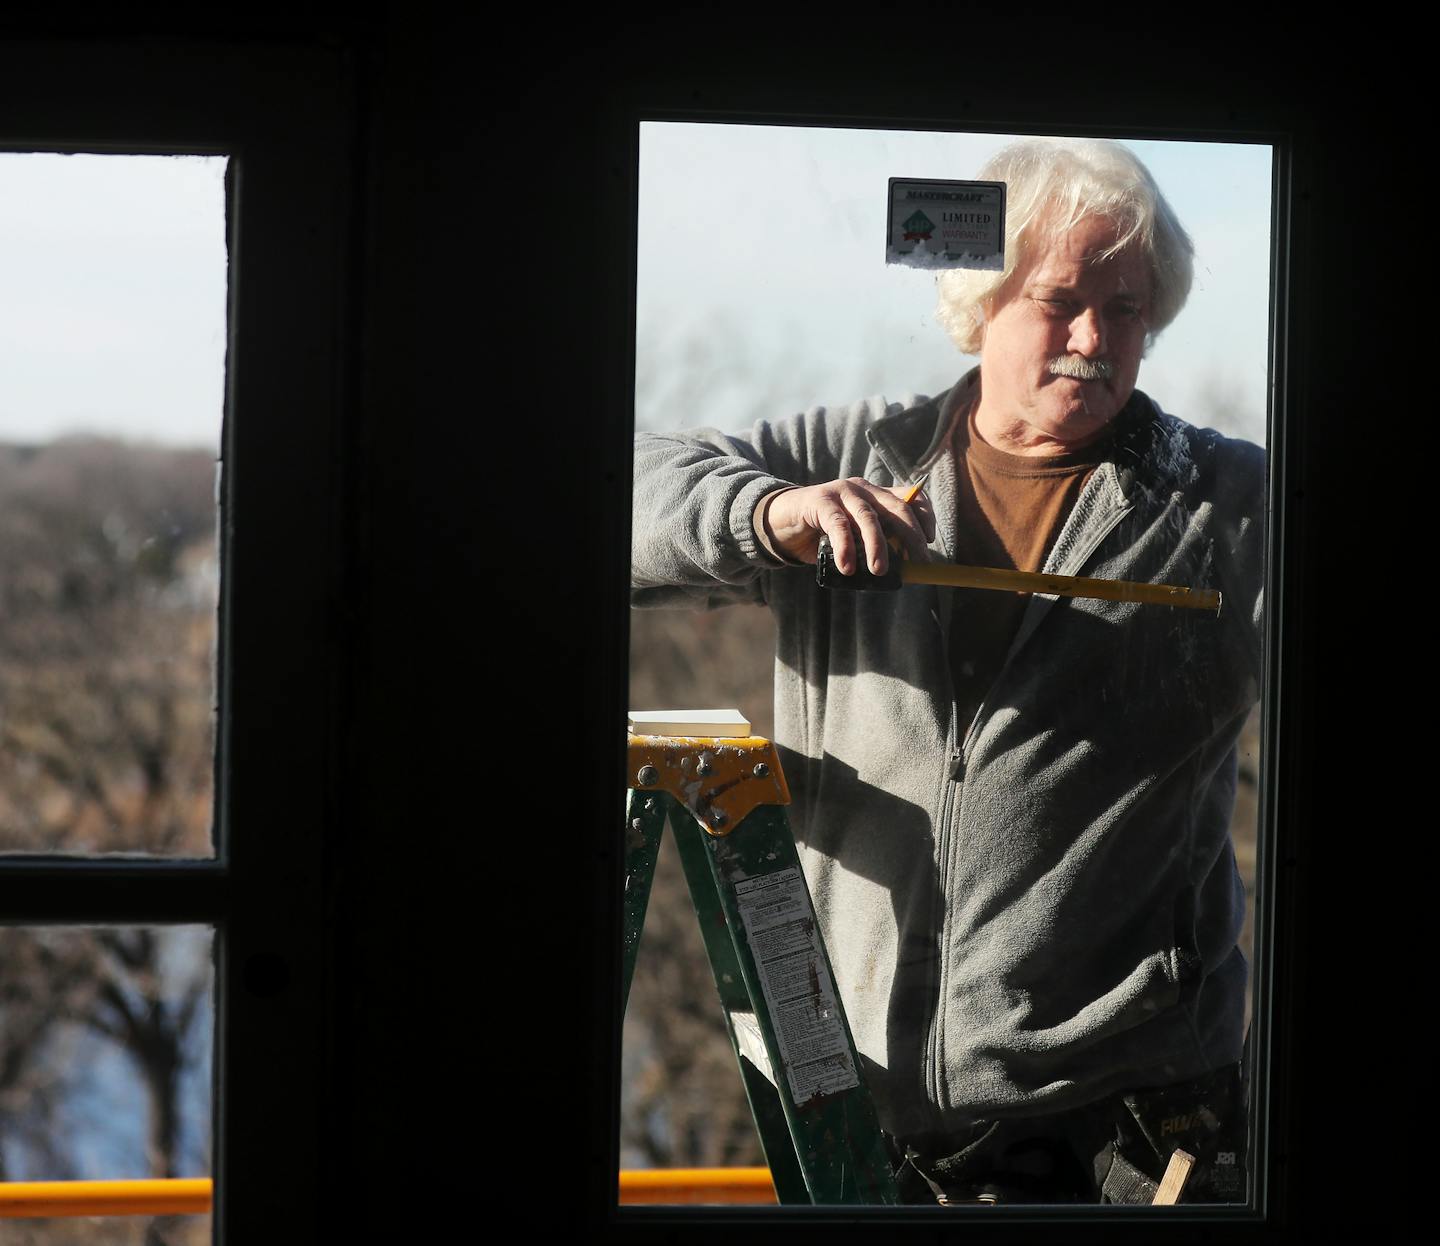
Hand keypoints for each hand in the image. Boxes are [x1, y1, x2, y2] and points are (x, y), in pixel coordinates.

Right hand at [764, 478, 935, 575]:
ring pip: (869, 518)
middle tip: (919, 562)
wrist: (780, 522)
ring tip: (880, 571)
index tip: (929, 539)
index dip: (925, 516)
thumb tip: (902, 572)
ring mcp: (841, 492)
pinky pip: (838, 525)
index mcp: (876, 495)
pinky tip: (847, 567)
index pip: (910, 498)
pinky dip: (845, 547)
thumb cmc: (821, 534)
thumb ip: (873, 545)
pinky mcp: (820, 501)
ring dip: (878, 546)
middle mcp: (863, 489)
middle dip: (912, 536)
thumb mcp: (854, 537)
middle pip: (898, 508)